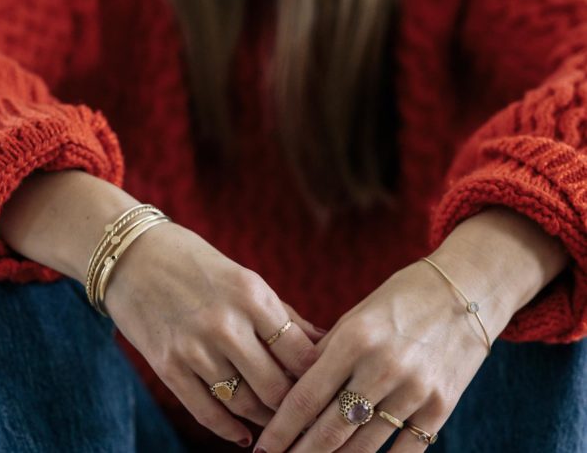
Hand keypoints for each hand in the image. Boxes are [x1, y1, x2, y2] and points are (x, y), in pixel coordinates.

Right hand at [104, 220, 323, 447]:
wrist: (131, 256)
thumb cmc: (195, 263)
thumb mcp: (244, 278)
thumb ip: (282, 314)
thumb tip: (322, 343)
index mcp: (252, 295)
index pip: (301, 354)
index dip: (317, 378)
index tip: (322, 387)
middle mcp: (226, 323)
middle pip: (276, 387)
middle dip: (291, 405)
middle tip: (300, 413)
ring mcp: (194, 347)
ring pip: (243, 404)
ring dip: (263, 419)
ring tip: (274, 423)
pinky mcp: (166, 365)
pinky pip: (206, 411)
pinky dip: (228, 430)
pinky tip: (243, 435)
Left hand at [254, 207, 567, 452]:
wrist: (466, 291)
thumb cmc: (400, 299)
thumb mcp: (356, 316)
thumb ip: (326, 353)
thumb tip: (292, 391)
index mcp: (354, 339)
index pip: (306, 397)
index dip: (280, 429)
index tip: (262, 448)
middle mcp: (383, 367)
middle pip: (331, 429)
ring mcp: (415, 390)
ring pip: (364, 447)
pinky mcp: (440, 407)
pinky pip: (404, 450)